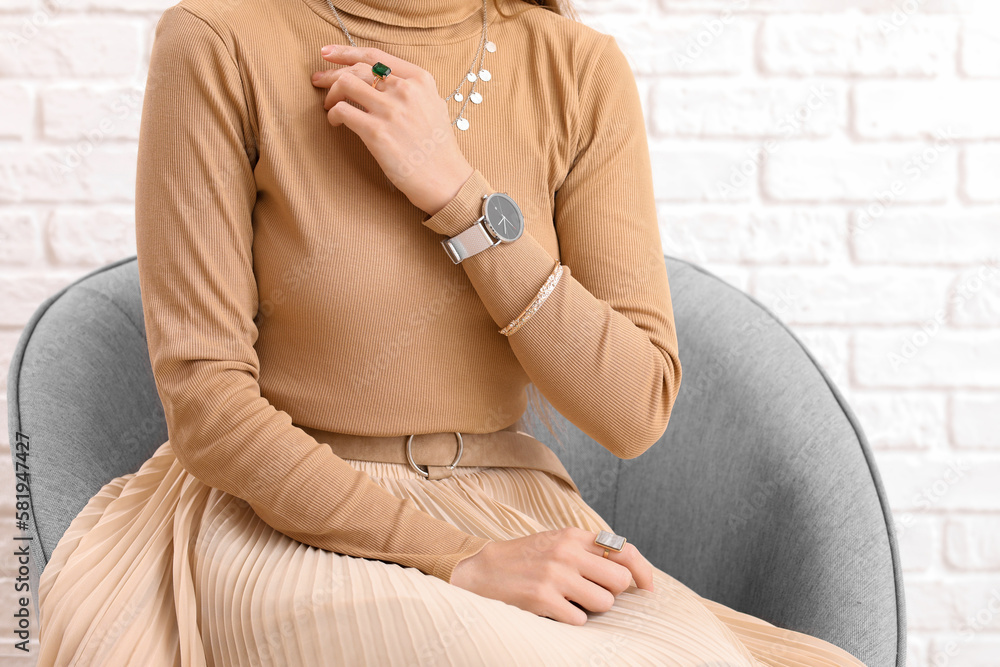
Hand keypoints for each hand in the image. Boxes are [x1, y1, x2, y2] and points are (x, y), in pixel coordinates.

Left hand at [311, 44, 473, 216]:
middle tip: (319, 81)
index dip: (346, 52)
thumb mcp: (433, 105)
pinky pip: (343, 111)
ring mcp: (390, 111)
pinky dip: (333, 114)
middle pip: (356, 69)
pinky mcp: (377, 132)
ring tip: (330, 106)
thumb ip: (411, 88)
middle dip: (332, 74)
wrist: (444, 178)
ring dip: (331, 94)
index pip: (375, 56)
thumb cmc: (437, 146)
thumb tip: (377, 80)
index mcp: (420, 80)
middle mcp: (405, 90)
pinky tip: (335, 122)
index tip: (329, 54)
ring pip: (345, 85)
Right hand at [449, 526, 654, 625]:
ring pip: (604, 603)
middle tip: (594, 593)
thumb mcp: (558, 542)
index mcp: (574, 536)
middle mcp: (567, 552)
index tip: (648, 589)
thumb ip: (588, 550)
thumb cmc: (526, 558)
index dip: (643, 572)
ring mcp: (555, 575)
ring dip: (592, 609)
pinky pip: (580, 620)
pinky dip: (572, 620)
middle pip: (619, 580)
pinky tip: (556, 611)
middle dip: (613, 592)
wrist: (482, 569)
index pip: (624, 549)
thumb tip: (628, 570)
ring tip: (572, 601)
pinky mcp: (542, 598)